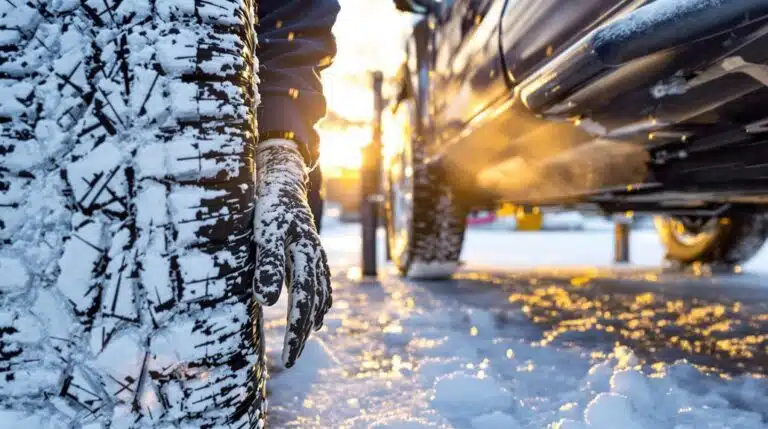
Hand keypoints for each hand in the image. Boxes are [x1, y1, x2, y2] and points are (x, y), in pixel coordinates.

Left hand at [252, 139, 331, 367]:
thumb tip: (267, 303)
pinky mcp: (311, 250)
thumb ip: (267, 264)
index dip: (296, 331)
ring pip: (320, 293)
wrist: (281, 176)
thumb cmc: (268, 203)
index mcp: (305, 254)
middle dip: (303, 333)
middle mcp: (315, 256)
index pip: (303, 302)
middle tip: (291, 360)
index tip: (289, 358)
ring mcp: (316, 253)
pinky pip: (322, 282)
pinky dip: (321, 300)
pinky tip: (318, 312)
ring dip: (313, 318)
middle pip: (313, 302)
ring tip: (304, 339)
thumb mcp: (263, 231)